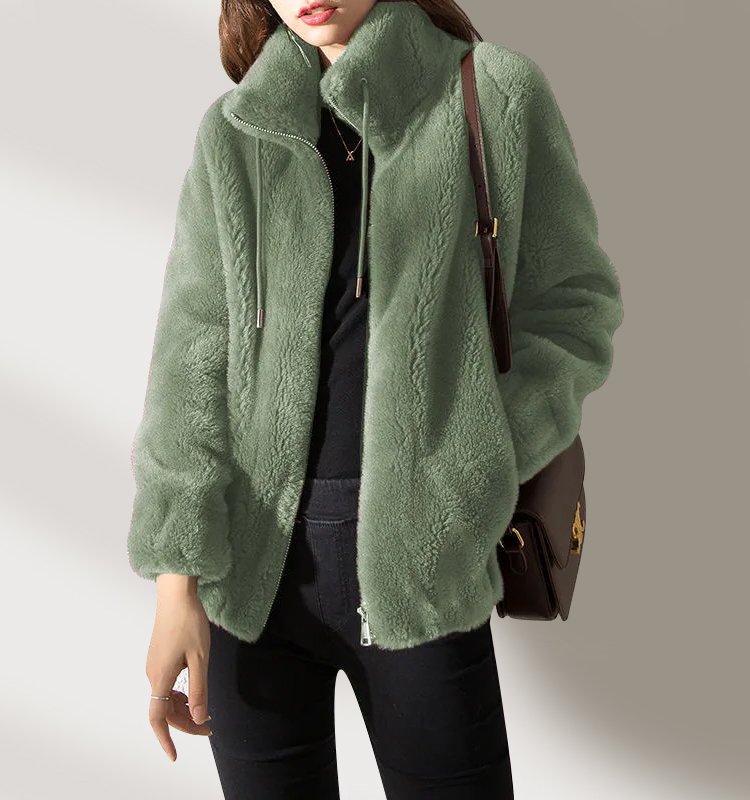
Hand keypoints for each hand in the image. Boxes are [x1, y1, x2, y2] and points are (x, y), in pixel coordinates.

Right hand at [145, 574, 212, 760]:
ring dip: (183, 709)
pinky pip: (166, 685)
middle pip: (165, 710)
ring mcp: (154, 665)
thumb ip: (199, 689)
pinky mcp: (158, 657)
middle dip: (186, 723)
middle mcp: (152, 674)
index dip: (165, 739)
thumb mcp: (200, 658)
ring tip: (205, 712)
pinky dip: (179, 695)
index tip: (174, 756)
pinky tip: (193, 692)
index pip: (157, 718)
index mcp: (161, 677)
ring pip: (165, 697)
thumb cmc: (189, 622)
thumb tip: (198, 718)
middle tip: (210, 727)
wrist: (176, 594)